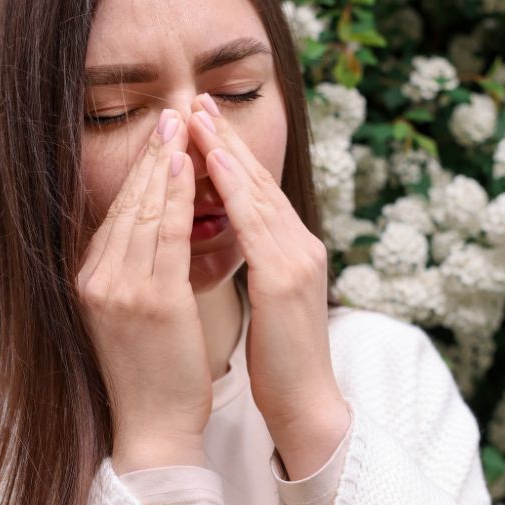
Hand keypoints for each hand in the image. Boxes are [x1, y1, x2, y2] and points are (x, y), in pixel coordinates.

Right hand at [76, 108, 209, 473]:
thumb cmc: (151, 373)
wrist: (152, 427)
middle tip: (170, 112)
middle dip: (149, 155)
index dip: (137, 171)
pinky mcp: (147, 300)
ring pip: (142, 210)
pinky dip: (174, 195)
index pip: (113, 212)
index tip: (157, 136)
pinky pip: (162, 234)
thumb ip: (131, 272)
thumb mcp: (127, 316)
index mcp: (88, 280)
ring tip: (179, 124)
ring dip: (163, 162)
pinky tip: (186, 165)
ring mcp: (117, 288)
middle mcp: (95, 279)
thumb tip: (144, 233)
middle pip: (123, 203)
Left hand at [184, 94, 349, 476]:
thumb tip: (232, 237)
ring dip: (226, 149)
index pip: (258, 193)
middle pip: (260, 180)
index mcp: (293, 251)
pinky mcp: (285, 279)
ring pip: (258, 192)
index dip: (231, 154)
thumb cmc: (280, 360)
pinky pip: (255, 222)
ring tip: (198, 116)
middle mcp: (301, 245)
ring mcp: (297, 259)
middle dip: (227, 137)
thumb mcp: (267, 300)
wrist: (306, 405)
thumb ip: (257, 262)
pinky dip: (234, 188)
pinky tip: (213, 162)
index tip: (203, 122)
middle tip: (197, 99)